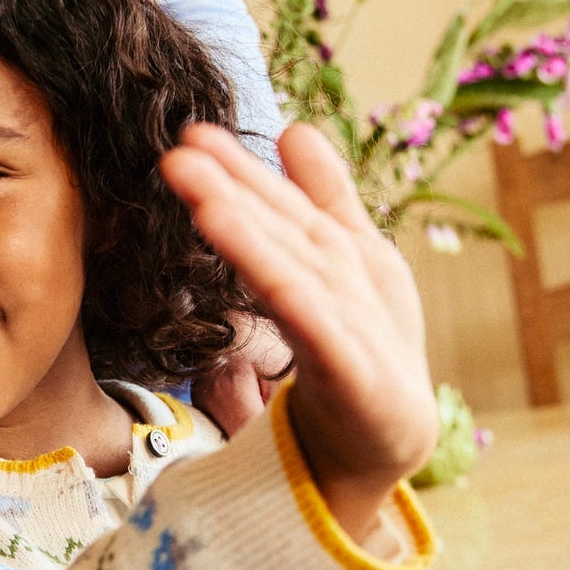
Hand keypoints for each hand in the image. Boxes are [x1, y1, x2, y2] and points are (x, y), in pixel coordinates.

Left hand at [159, 122, 437, 540]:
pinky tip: (267, 276)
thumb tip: (295, 128)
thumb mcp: (343, 266)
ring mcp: (352, 328)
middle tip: (182, 151)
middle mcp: (345, 284)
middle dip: (236, 189)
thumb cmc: (361, 348)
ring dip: (255, 239)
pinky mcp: (356, 376)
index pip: (281, 207)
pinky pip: (319, 335)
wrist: (387, 441)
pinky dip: (297, 302)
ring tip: (207, 203)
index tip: (189, 138)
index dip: (240, 171)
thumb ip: (323, 200)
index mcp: (335, 256)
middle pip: (284, 231)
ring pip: (295, 276)